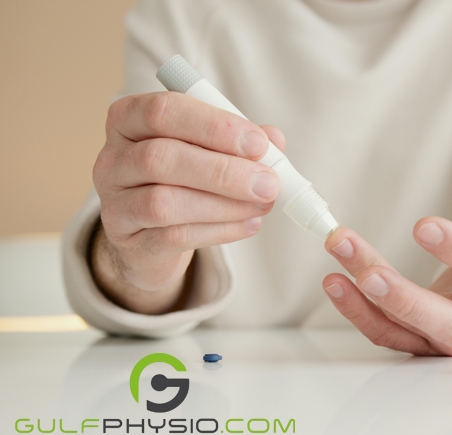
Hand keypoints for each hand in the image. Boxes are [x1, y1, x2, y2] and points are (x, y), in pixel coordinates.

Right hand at [91, 92, 284, 313]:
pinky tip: (249, 224)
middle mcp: (113, 159)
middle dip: (223, 170)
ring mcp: (114, 204)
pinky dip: (220, 230)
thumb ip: (240, 140)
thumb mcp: (209, 149)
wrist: (151, 235)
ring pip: (163, 202)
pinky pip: (174, 237)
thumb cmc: (184, 178)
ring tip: (264, 204)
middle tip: (268, 182)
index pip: (163, 111)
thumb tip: (274, 138)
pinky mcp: (129, 242)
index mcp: (128, 120)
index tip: (258, 143)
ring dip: (224, 204)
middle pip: (160, 158)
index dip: (214, 126)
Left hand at [322, 150, 451, 355]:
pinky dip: (359, 312)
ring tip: (334, 277)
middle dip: (405, 301)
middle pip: (449, 325)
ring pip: (408, 333)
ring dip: (367, 308)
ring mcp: (450, 333)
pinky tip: (335, 281)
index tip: (422, 224)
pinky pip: (388, 333)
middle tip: (368, 275)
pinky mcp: (422, 336)